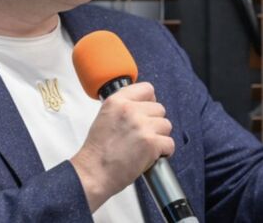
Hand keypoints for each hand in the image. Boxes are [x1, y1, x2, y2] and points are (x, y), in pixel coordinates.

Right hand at [70, 82, 172, 211]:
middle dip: (154, 122)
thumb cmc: (97, 151)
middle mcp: (130, 110)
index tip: (147, 111)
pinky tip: (151, 156)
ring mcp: (142, 126)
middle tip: (142, 135)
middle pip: (159, 108)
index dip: (149, 101)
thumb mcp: (104, 117)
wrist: (93, 173)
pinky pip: (169, 143)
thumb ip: (123, 107)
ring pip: (166, 125)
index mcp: (117, 101)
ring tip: (145, 146)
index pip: (147, 89)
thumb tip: (143, 106)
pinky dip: (164, 152)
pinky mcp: (151, 143)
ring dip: (159, 136)